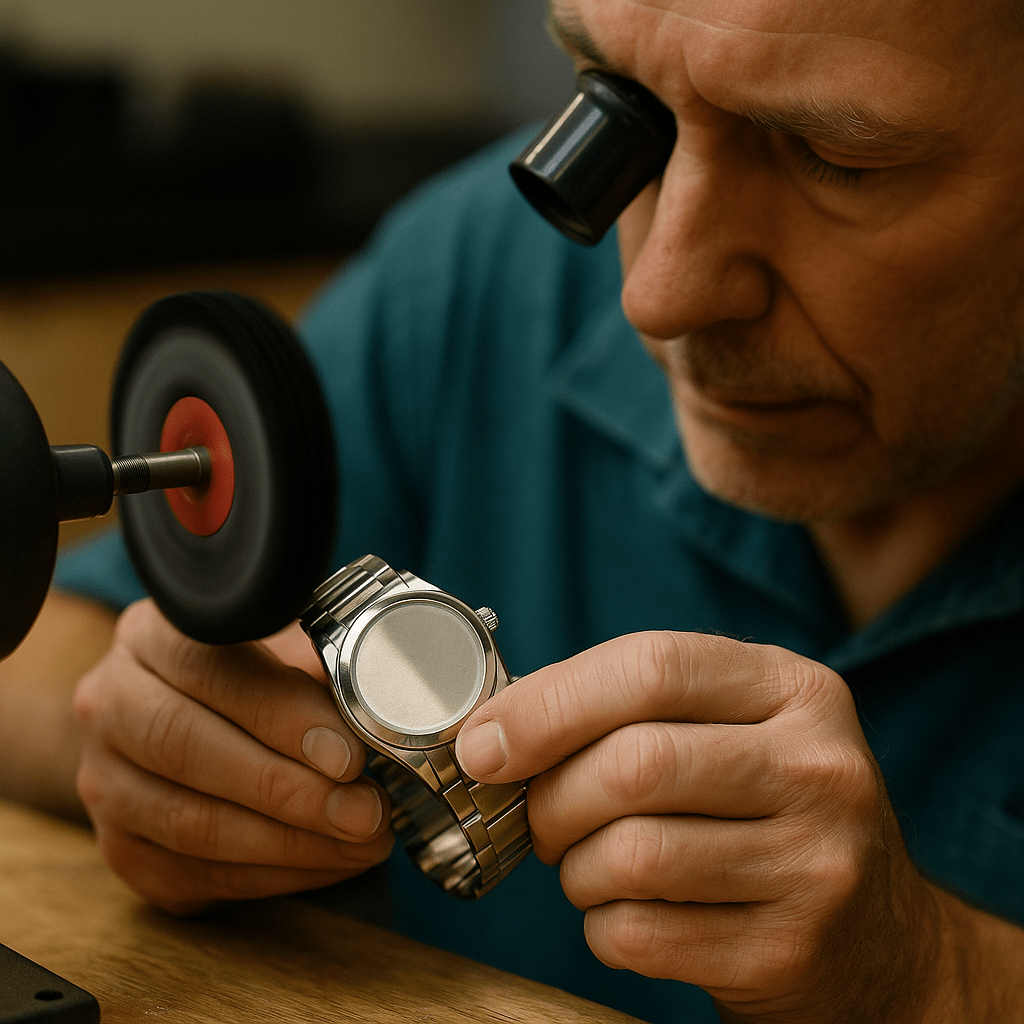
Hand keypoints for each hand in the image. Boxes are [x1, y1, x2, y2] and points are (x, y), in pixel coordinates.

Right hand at [73, 599, 393, 914]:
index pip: (212, 669)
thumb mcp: (284, 647)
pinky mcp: (123, 849)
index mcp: (152, 635)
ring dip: (292, 842)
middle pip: (189, 750)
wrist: (191, 719)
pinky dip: (276, 875)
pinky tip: (332, 862)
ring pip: (192, 823)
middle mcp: (110, 704)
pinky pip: (198, 874)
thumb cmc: (253, 675)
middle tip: (367, 811)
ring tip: (364, 841)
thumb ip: (319, 666)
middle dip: (291, 790)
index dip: (283, 715)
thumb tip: (383, 703)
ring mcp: (106, 782)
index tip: (349, 754)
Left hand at [455, 631, 943, 1022]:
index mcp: (793, 687)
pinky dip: (601, 926)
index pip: (651, 667)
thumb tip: (494, 728)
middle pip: (633, 763)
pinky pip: (642, 933)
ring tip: (584, 867)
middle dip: (550, 798)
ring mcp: (817, 861)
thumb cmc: (766, 812)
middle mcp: (818, 765)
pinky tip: (622, 914)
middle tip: (536, 820)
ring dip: (574, 868)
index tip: (483, 743)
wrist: (876, 938)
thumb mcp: (730, 730)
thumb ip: (631, 710)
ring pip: (631, 852)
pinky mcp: (791, 950)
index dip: (548, 703)